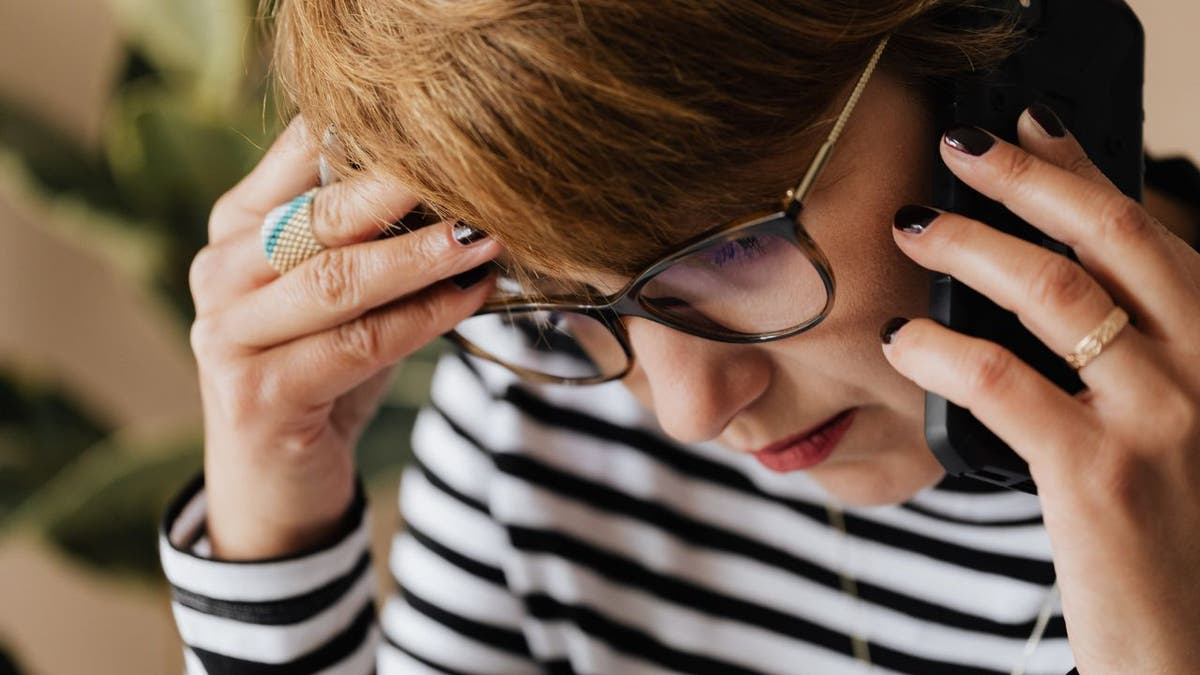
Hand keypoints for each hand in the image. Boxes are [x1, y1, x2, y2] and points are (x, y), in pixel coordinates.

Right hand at [189, 116, 498, 558]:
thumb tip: (464, 187)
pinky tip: (469, 298)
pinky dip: (422, 319)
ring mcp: (227, 334)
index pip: (298, 155)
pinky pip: (356, 344)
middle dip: (402, 190)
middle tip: (475, 171)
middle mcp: (220, 270)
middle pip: (319, 215)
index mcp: (236, 226)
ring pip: (338, 280)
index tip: (445, 121)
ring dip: (421, 257)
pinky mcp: (254, 394)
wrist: (277, 482)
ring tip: (484, 238)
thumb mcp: (343, 294)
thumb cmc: (321, 370)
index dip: (369, 133)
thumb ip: (374, 240)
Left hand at [882, 108, 1199, 672]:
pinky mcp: (1100, 477)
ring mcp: (1163, 420)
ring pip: (1055, 294)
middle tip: (960, 149)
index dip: (1086, 172)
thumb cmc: (1177, 542)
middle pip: (1112, 238)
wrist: (1199, 654)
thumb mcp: (1181, 430)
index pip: (1151, 236)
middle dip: (1028, 180)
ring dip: (973, 246)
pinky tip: (902, 340)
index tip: (1031, 130)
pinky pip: (1005, 383)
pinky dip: (942, 351)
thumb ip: (1136, 361)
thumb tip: (1050, 293)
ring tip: (916, 228)